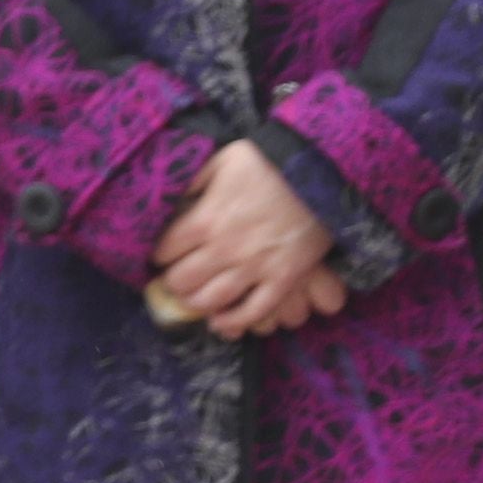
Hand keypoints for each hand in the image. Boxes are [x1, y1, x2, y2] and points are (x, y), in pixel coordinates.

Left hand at [149, 138, 344, 336]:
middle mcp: (225, 247)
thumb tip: (172, 199)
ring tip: (194, 299)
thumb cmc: (269, 162)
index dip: (160, 255)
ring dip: (196, 304)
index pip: (165, 251)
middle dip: (173, 282)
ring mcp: (256, 266)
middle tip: (177, 279)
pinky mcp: (284, 278)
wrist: (321, 169)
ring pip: (211, 300)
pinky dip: (234, 321)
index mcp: (205, 219)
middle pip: (182, 281)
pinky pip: (254, 310)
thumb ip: (193, 181)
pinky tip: (221, 322)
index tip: (165, 255)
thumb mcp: (222, 159)